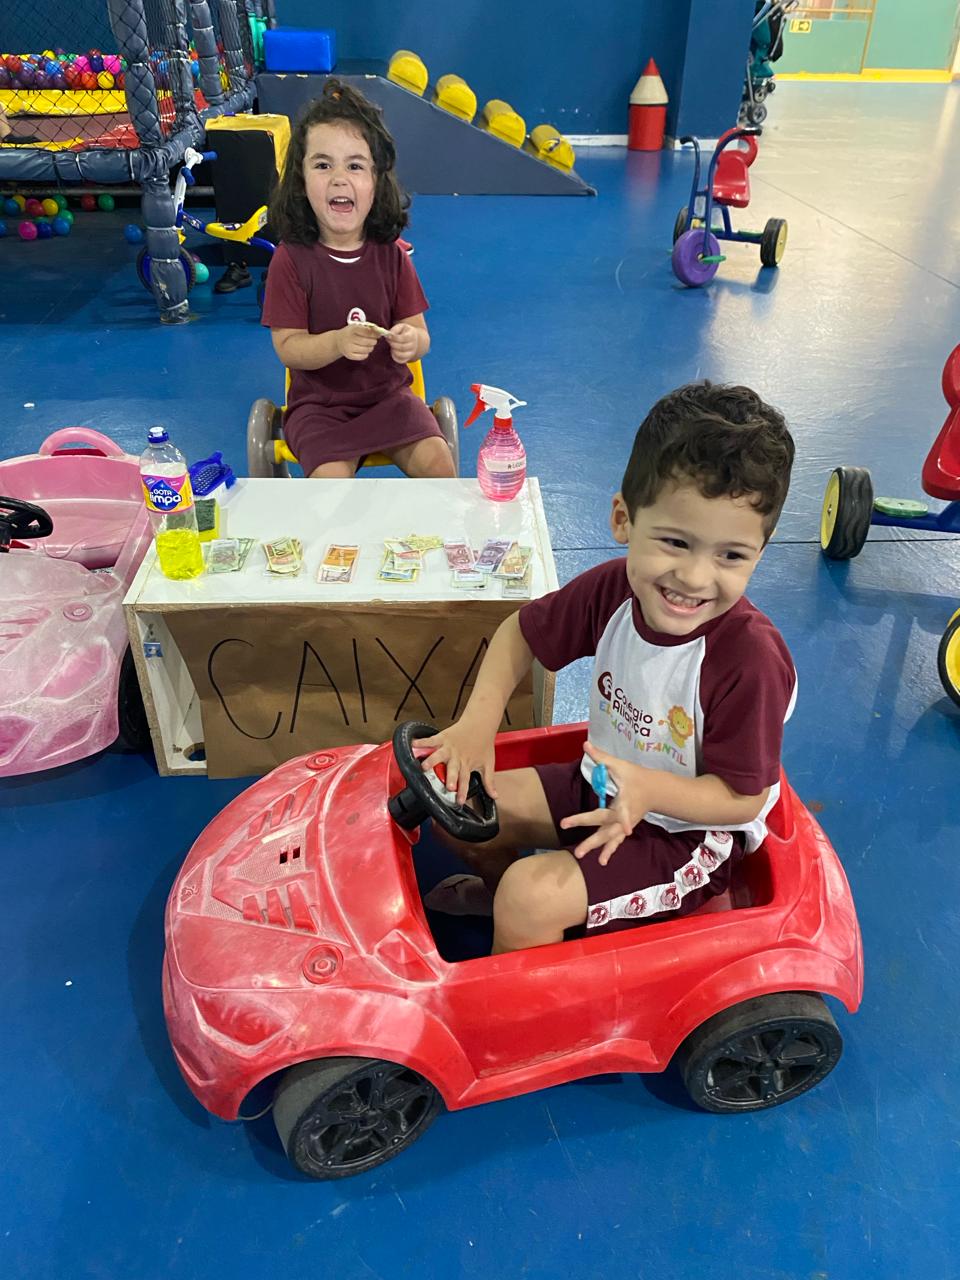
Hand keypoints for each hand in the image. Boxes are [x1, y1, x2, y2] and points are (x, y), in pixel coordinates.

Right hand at [336, 324, 378, 361]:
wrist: (338, 341)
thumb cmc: (351, 333)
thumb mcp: (357, 326)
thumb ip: (367, 328)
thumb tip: (379, 332)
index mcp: (352, 329)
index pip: (367, 331)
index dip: (374, 334)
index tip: (377, 334)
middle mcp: (350, 338)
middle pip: (367, 342)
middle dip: (373, 341)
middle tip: (373, 341)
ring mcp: (349, 348)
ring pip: (366, 349)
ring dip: (370, 348)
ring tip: (369, 345)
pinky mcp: (349, 355)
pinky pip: (362, 356)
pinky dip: (366, 354)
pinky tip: (364, 351)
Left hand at [386, 322, 418, 364]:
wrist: (412, 339)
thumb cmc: (404, 332)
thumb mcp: (401, 327)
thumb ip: (395, 330)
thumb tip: (389, 335)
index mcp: (412, 335)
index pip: (404, 338)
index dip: (395, 338)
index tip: (388, 336)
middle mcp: (414, 345)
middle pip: (402, 347)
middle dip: (393, 344)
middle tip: (388, 341)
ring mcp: (411, 353)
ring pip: (401, 355)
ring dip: (393, 351)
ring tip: (391, 346)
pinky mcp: (408, 358)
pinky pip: (400, 360)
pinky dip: (395, 356)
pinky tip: (393, 351)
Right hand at [413, 720, 496, 805]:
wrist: (481, 723)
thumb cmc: (484, 743)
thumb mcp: (488, 764)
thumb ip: (489, 782)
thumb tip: (494, 796)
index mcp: (467, 765)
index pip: (465, 781)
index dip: (463, 791)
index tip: (460, 801)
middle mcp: (457, 757)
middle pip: (453, 769)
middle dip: (450, 778)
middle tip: (448, 786)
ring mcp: (449, 747)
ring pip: (439, 755)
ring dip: (432, 761)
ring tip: (424, 767)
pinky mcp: (443, 738)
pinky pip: (431, 740)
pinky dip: (422, 742)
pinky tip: (414, 745)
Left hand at [559, 741, 650, 865]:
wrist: (656, 790)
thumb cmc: (636, 776)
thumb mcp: (620, 765)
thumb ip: (602, 757)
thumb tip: (585, 744)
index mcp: (626, 802)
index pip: (622, 812)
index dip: (624, 820)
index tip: (627, 830)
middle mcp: (625, 817)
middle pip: (608, 831)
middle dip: (593, 840)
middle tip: (578, 852)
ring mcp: (624, 825)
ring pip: (610, 839)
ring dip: (597, 849)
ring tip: (581, 858)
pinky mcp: (623, 828)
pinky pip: (614, 841)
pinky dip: (609, 850)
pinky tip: (601, 862)